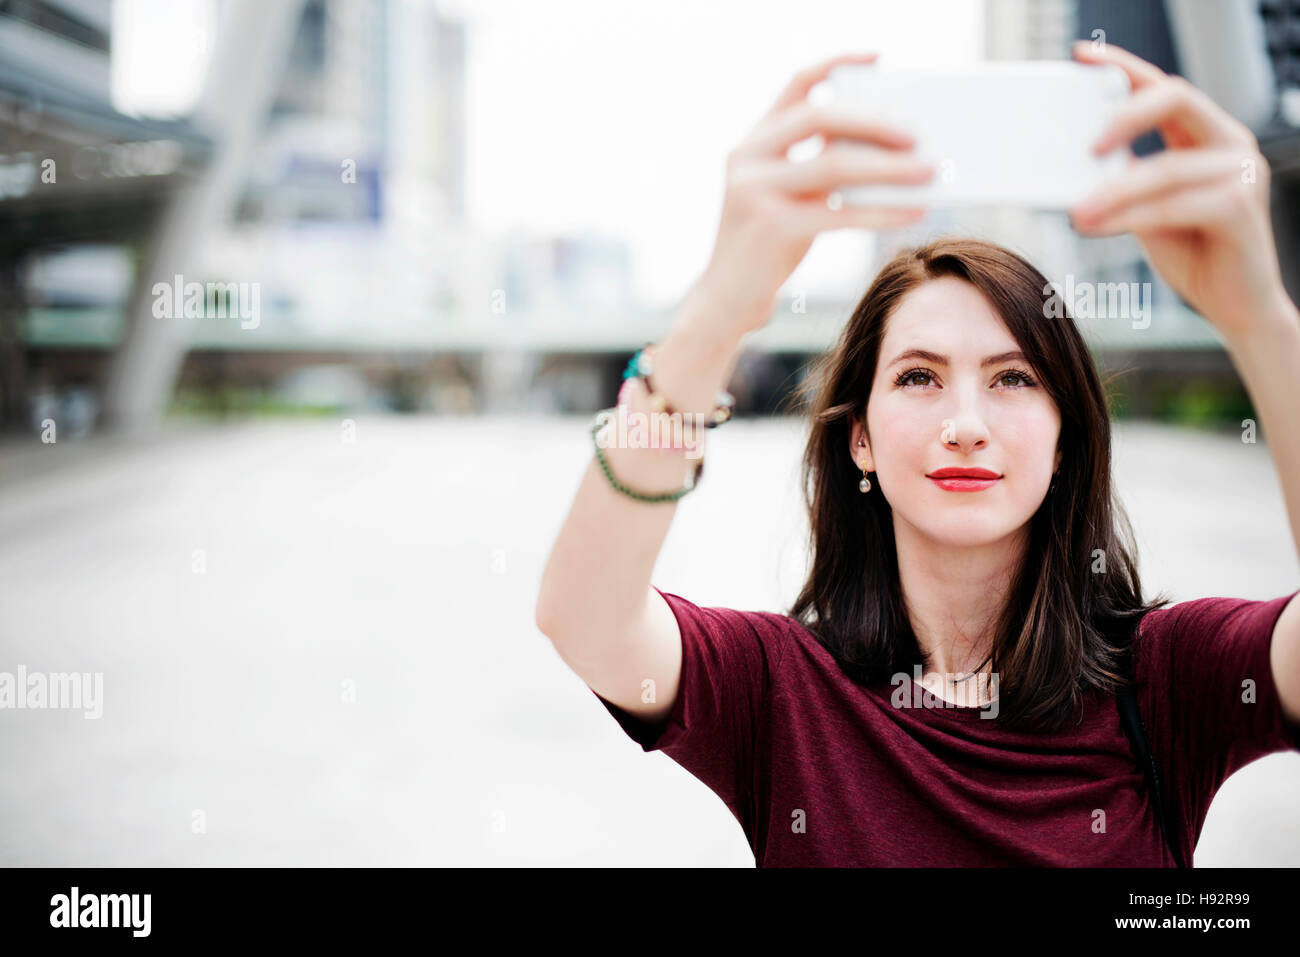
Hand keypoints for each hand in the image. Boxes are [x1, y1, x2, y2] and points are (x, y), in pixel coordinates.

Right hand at [698, 51, 934, 332]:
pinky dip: (882, 211)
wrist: (724, 301)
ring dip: (889, 167)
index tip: (877, 59)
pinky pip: (840, 212)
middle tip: (917, 134)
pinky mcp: (771, 228)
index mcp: (752, 143)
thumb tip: (887, 149)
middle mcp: (748, 159)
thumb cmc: (766, 249)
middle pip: (821, 118)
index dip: (837, 65)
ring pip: (834, 164)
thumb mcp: (786, 197)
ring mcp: (755, 192)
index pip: (796, 85)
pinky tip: (912, 212)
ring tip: (929, 172)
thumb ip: (816, 167)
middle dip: (875, 122)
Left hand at [1068, 40, 1290, 339]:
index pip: (1162, 86)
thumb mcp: (1146, 209)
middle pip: (1176, 98)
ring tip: (1077, 212)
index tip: (1081, 57)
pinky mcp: (1242, 208)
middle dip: (1124, 115)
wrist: (1236, 307)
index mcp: (1205, 135)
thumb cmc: (1193, 254)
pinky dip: (1129, 215)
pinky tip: (1097, 225)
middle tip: (1085, 146)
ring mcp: (1242, 172)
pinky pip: (1174, 204)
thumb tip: (1075, 167)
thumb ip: (1123, 182)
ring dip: (1113, 190)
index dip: (1123, 67)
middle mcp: (1229, 143)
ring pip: (1165, 166)